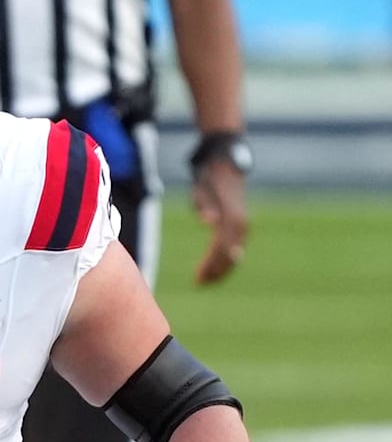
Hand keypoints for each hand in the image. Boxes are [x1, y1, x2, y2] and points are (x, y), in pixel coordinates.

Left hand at [191, 158, 247, 284]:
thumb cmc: (209, 174)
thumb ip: (205, 204)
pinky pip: (234, 244)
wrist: (225, 159)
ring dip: (222, 266)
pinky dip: (226, 257)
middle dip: (216, 269)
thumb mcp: (202, 187)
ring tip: (206, 280)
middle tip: (200, 282)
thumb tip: (208, 221)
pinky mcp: (240, 221)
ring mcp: (242, 221)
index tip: (199, 277)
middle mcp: (241, 221)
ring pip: (235, 251)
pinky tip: (216, 267)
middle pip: (230, 253)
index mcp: (232, 215)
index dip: (211, 263)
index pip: (221, 247)